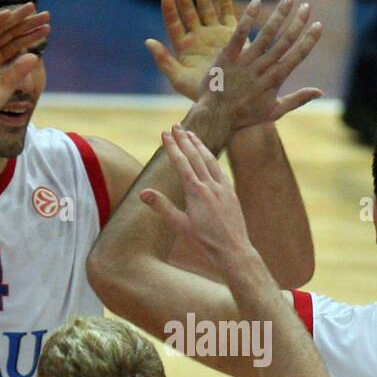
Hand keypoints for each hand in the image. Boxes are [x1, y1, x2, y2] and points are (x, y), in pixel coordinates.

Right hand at [0, 3, 50, 128]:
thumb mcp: (4, 86)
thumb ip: (18, 71)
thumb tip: (35, 56)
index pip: (17, 43)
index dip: (31, 35)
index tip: (47, 28)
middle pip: (10, 33)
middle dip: (27, 23)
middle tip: (46, 15)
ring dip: (13, 18)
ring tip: (31, 8)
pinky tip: (7, 14)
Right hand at [140, 126, 249, 259]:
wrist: (233, 251)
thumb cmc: (204, 242)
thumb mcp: (180, 226)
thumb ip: (162, 206)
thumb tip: (142, 193)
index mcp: (196, 192)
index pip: (181, 162)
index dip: (172, 146)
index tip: (165, 133)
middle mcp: (210, 185)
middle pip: (195, 156)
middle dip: (184, 139)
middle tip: (176, 125)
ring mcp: (223, 188)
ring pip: (210, 160)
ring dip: (199, 145)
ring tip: (191, 134)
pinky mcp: (231, 193)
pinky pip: (220, 170)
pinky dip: (212, 159)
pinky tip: (209, 157)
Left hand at [146, 0, 239, 100]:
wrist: (230, 98)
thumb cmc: (202, 93)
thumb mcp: (179, 79)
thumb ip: (163, 61)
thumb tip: (147, 41)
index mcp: (183, 47)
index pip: (173, 23)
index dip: (169, 10)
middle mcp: (198, 37)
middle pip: (188, 11)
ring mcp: (214, 34)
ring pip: (207, 8)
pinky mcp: (231, 34)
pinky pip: (228, 14)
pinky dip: (225, 2)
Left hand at [197, 0, 322, 130]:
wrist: (216, 118)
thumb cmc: (245, 117)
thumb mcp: (274, 112)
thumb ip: (297, 99)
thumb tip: (320, 92)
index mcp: (275, 80)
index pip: (297, 56)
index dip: (309, 39)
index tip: (318, 24)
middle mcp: (262, 69)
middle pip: (284, 41)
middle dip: (297, 22)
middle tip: (306, 5)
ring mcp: (245, 62)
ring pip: (266, 34)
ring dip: (278, 15)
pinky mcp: (227, 57)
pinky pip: (239, 34)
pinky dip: (248, 18)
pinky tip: (256, 2)